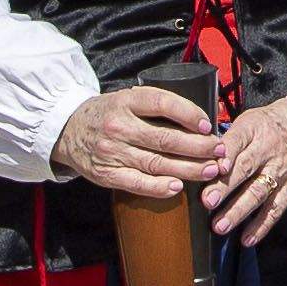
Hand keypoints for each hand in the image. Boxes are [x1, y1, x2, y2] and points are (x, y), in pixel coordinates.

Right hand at [53, 83, 222, 198]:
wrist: (66, 130)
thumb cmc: (108, 113)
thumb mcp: (127, 98)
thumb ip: (156, 106)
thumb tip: (202, 118)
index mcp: (126, 101)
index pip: (162, 103)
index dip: (188, 113)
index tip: (209, 124)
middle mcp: (118, 126)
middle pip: (165, 138)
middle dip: (198, 146)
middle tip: (220, 151)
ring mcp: (111, 152)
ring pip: (156, 162)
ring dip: (188, 168)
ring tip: (211, 170)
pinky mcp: (106, 174)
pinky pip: (136, 183)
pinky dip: (158, 187)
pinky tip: (177, 187)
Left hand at [202, 92, 286, 242]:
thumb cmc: (276, 123)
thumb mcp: (253, 119)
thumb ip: (229, 138)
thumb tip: (199, 158)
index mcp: (254, 128)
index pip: (237, 140)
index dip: (225, 154)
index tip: (213, 168)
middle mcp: (268, 149)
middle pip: (245, 168)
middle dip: (225, 187)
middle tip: (207, 202)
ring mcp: (282, 170)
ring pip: (258, 192)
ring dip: (238, 211)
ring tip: (220, 226)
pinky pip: (276, 209)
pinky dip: (261, 226)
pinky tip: (247, 239)